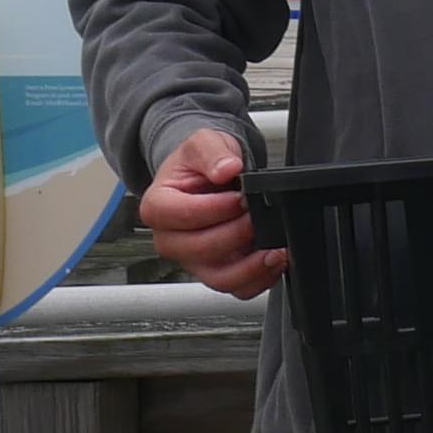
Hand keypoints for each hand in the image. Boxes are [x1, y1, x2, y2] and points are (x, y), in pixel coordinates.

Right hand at [140, 124, 286, 296]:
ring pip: (219, 278)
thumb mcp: (204, 143)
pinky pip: (237, 289)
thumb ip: (212, 152)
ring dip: (250, 267)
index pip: (181, 215)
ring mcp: (193, 260)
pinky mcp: (217, 272)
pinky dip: (259, 280)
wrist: (210, 175)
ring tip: (274, 249)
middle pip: (200, 249)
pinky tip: (274, 261)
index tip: (239, 197)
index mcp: (158, 206)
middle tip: (257, 217)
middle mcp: (171, 239)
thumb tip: (226, 168)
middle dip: (236, 234)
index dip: (215, 209)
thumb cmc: (200, 164)